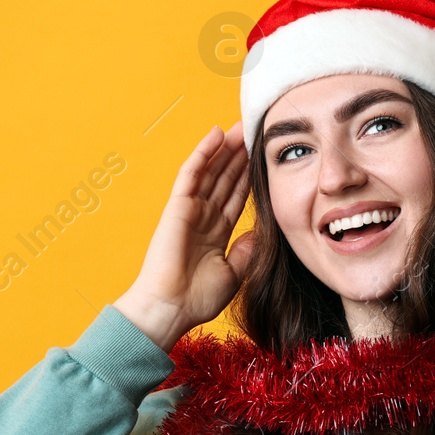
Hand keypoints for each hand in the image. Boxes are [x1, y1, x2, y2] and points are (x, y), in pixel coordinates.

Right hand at [114, 121, 254, 349]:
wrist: (172, 308)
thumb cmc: (198, 298)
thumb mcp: (234, 273)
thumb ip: (246, 250)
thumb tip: (259, 232)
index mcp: (216, 232)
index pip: (236, 196)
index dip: (249, 176)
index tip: (263, 157)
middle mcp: (203, 216)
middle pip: (226, 178)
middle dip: (240, 155)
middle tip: (255, 130)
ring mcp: (190, 209)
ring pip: (212, 170)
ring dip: (226, 147)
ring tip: (241, 126)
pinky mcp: (178, 205)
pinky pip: (192, 172)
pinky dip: (204, 152)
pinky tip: (217, 133)